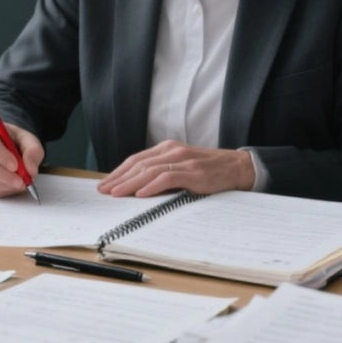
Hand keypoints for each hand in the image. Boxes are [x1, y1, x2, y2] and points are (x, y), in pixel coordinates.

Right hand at [0, 120, 43, 196]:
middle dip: (5, 176)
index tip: (16, 165)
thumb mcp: (28, 140)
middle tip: (22, 180)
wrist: (4, 149)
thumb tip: (30, 169)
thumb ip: (33, 151)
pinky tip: (8, 185)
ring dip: (4, 185)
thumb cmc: (13, 142)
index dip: (2, 156)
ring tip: (18, 182)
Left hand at [97, 140, 254, 197]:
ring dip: (130, 183)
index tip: (104, 184)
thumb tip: (137, 188)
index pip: (137, 159)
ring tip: (116, 193)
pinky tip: (140, 193)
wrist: (238, 168)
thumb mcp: (183, 167)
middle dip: (119, 178)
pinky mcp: (194, 172)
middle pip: (139, 164)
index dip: (118, 172)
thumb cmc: (209, 170)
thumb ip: (163, 172)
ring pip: (150, 171)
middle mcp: (173, 151)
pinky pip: (168, 178)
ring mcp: (183, 160)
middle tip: (103, 191)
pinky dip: (152, 186)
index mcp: (168, 148)